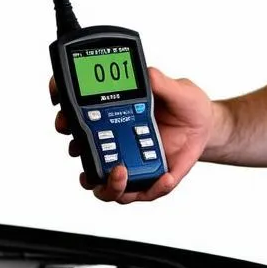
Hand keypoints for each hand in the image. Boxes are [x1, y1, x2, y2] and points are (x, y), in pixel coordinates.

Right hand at [49, 67, 213, 203]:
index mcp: (114, 114)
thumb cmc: (186, 106)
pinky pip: (142, 192)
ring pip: (103, 183)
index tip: (60, 105)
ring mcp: (129, 162)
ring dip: (107, 183)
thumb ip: (162, 82)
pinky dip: (151, 189)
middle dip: (76, 150)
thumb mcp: (179, 90)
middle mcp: (115, 140)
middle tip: (80, 145)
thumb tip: (148, 74)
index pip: (79, 114)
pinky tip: (164, 177)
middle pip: (81, 152)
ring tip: (121, 172)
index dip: (63, 111)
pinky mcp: (147, 179)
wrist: (206, 127)